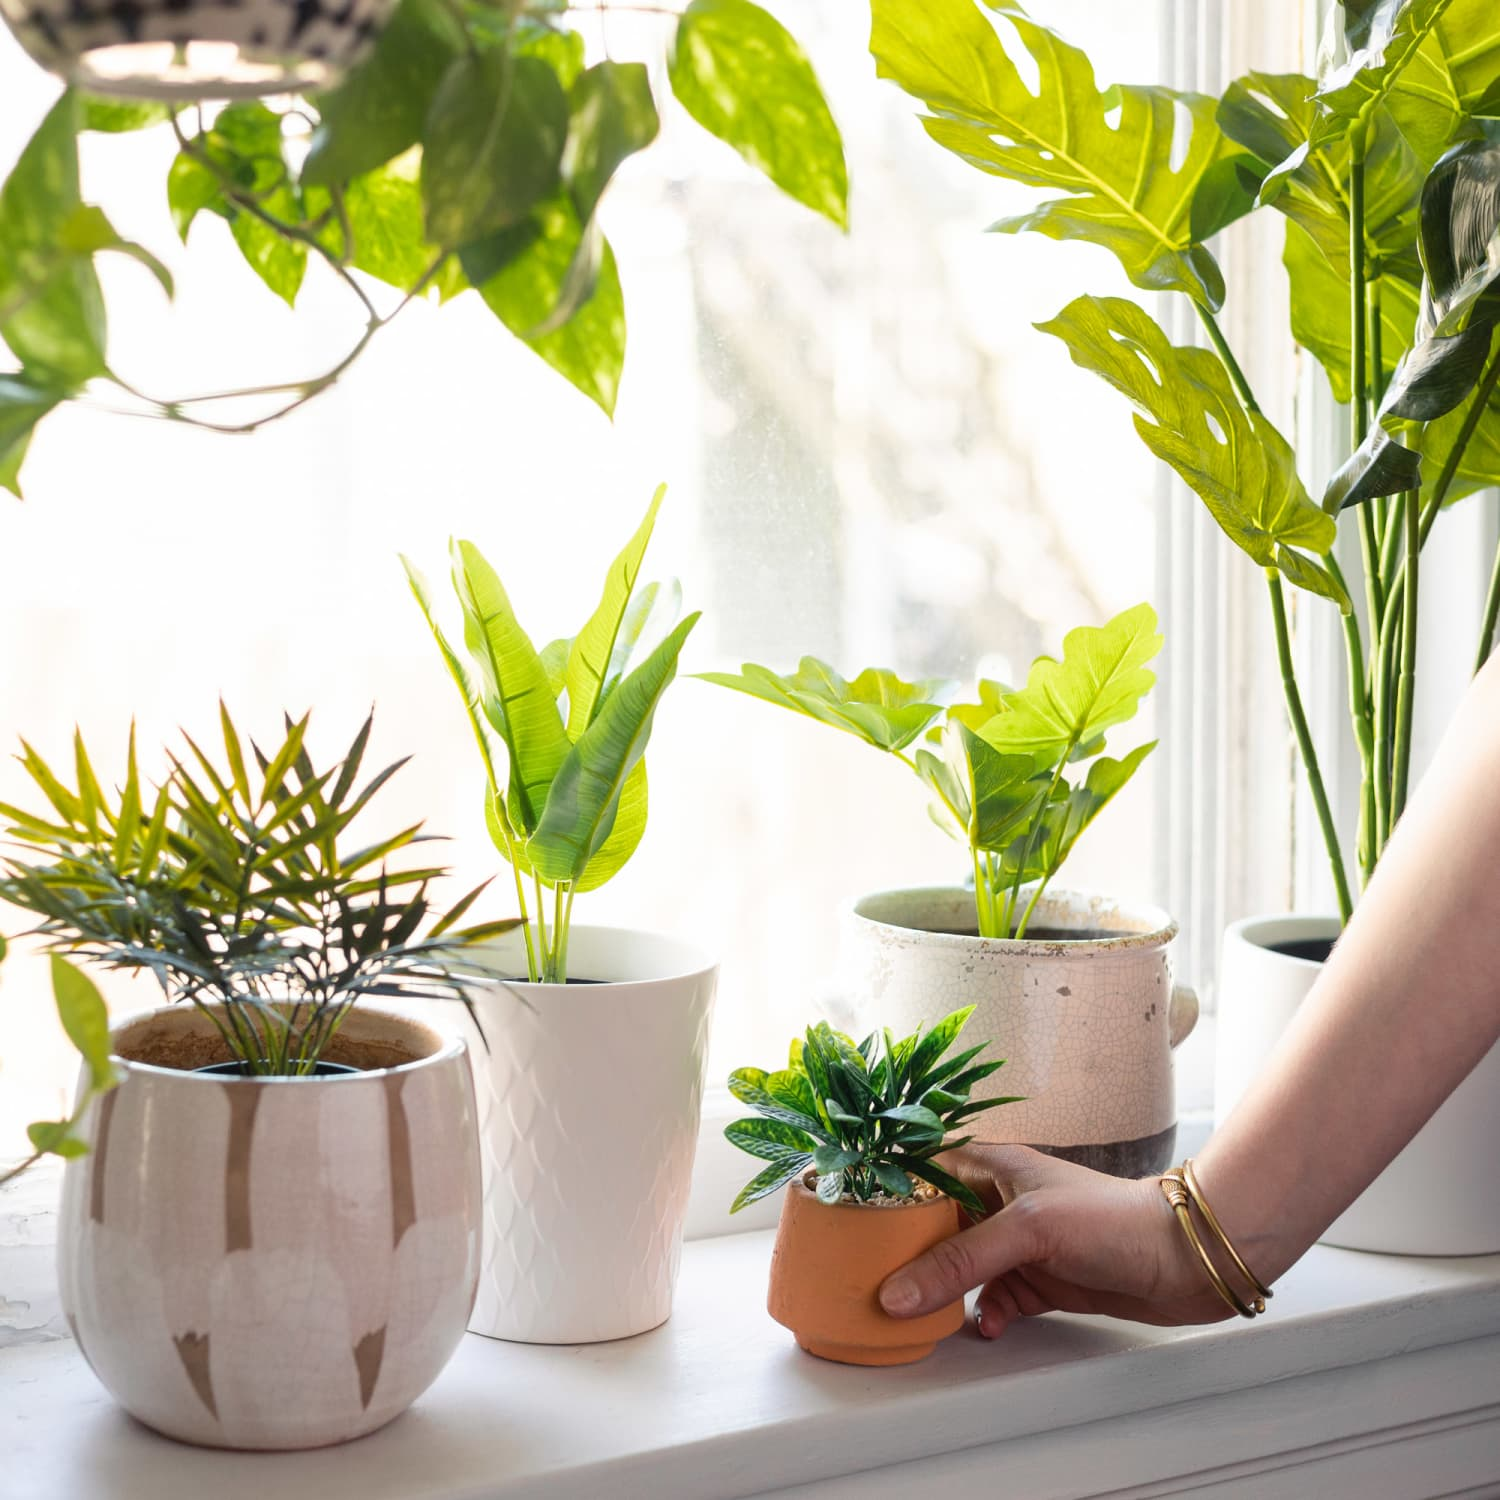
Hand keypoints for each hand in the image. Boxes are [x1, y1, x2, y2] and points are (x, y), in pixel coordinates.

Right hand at [878, 1145, 1238, 1338]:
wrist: (1184, 1259)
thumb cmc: (1112, 1218)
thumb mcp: (1026, 1230)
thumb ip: (960, 1262)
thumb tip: (898, 1292)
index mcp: (991, 1166)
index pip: (923, 1171)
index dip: (890, 1193)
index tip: (855, 1222)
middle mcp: (1000, 1200)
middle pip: (936, 1225)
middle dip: (909, 1253)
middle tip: (879, 1278)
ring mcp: (1021, 1243)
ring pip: (962, 1267)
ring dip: (946, 1290)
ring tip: (924, 1311)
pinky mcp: (1041, 1280)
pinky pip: (995, 1300)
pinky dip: (985, 1315)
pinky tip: (987, 1325)